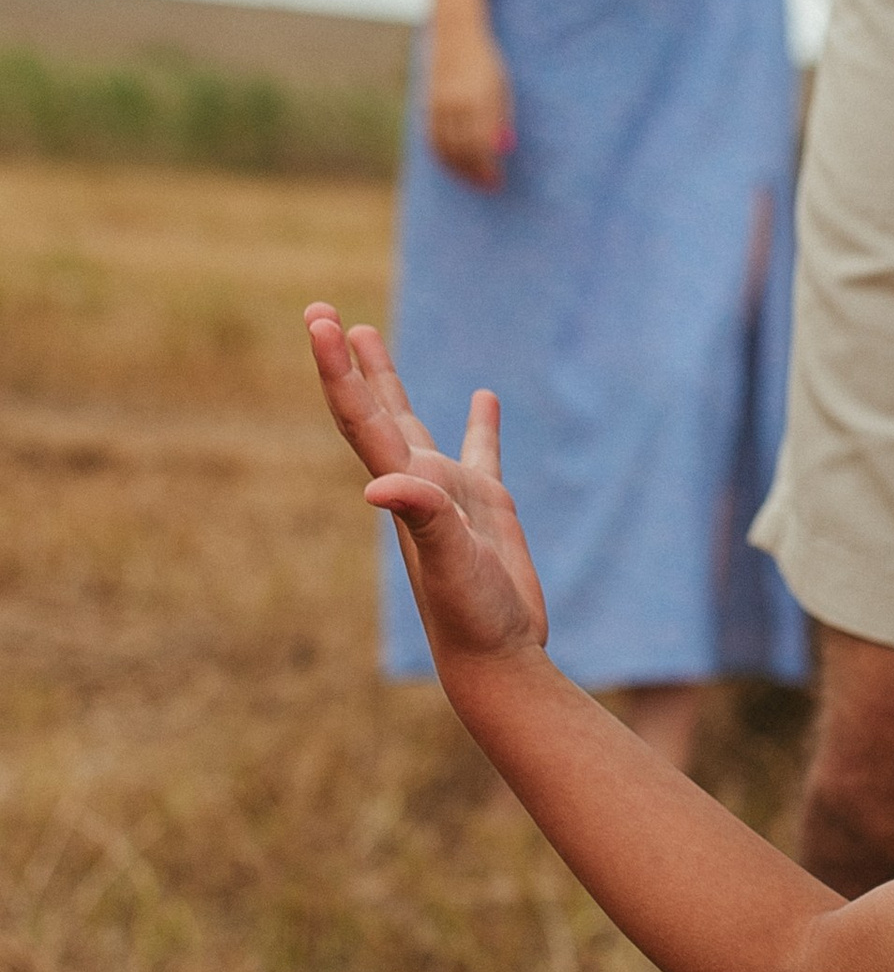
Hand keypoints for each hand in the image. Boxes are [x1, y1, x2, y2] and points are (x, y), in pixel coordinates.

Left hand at [306, 304, 547, 669]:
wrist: (497, 658)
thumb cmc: (471, 615)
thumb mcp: (448, 563)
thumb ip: (421, 517)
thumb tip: (378, 486)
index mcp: (402, 488)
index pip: (360, 416)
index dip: (336, 369)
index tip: (319, 321)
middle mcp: (416, 484)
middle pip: (372, 409)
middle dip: (345, 362)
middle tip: (320, 312)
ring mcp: (449, 494)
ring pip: (412, 422)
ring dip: (387, 380)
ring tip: (366, 335)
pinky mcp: (487, 508)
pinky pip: (480, 451)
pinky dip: (480, 422)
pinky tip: (484, 397)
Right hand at [427, 30, 514, 189]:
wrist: (455, 35)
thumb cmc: (486, 63)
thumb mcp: (502, 88)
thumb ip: (501, 118)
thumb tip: (502, 150)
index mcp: (480, 98)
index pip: (483, 145)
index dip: (489, 167)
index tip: (497, 181)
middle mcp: (457, 103)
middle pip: (464, 150)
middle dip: (475, 172)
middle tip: (486, 185)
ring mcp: (439, 103)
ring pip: (446, 147)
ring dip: (459, 169)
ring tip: (472, 179)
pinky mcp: (427, 103)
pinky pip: (432, 137)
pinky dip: (442, 155)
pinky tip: (453, 164)